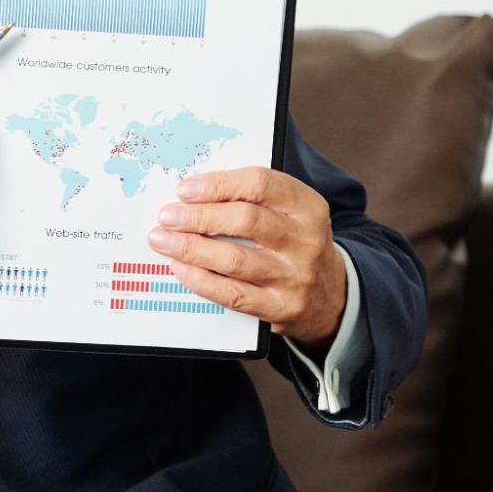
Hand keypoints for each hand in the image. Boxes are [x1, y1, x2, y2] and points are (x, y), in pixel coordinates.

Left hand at [145, 167, 344, 351]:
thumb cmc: (294, 245)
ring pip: (235, 259)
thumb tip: (192, 193)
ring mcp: (295, 276)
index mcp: (307, 206)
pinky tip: (180, 268)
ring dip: (191, 248)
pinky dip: (201, 280)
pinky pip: (233, 294)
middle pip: (245, 220)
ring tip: (162, 240)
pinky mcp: (281, 307)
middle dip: (199, 217)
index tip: (185, 189)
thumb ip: (251, 199)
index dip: (218, 184)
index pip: (260, 184)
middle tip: (167, 216)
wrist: (330, 298)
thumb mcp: (289, 213)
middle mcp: (305, 239)